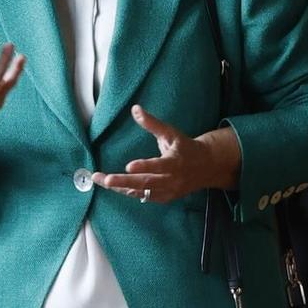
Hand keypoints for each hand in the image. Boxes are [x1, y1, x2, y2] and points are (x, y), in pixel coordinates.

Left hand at [93, 105, 240, 202]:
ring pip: (142, 193)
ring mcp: (169, 191)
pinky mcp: (165, 198)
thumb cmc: (185, 147)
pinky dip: (128, 192)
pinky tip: (113, 186)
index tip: (129, 166)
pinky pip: (144, 197)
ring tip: (101, 180)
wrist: (206, 166)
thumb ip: (152, 123)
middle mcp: (173, 179)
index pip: (159, 166)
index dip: (145, 166)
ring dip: (120, 188)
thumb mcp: (170, 133)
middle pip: (146, 183)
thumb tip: (135, 109)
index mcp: (176, 162)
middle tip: (105, 179)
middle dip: (124, 182)